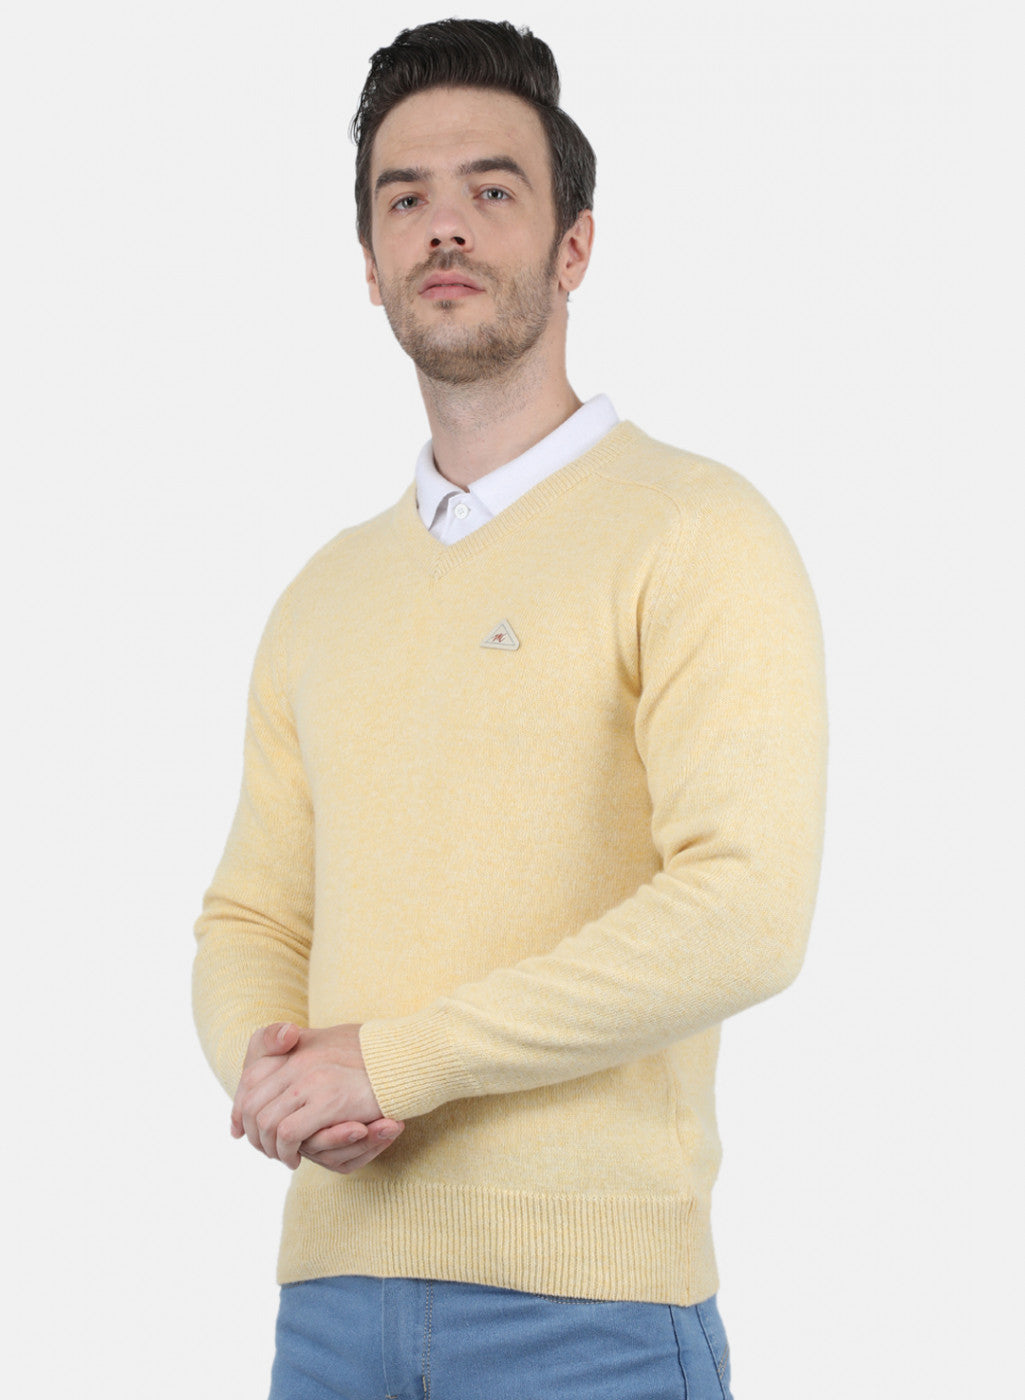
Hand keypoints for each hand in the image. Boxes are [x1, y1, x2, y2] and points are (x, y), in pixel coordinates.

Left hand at [230, 1022, 397, 1169]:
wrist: (405, 1055)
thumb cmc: (371, 1052)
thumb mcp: (330, 1046)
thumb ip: (299, 1056)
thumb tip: (276, 1069)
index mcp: (297, 1047)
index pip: (251, 1078)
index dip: (242, 1106)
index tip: (242, 1127)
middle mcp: (298, 1060)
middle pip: (251, 1102)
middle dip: (253, 1132)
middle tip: (267, 1149)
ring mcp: (311, 1079)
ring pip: (266, 1121)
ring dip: (269, 1146)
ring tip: (284, 1157)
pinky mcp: (328, 1100)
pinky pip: (288, 1132)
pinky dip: (286, 1150)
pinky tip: (297, 1157)